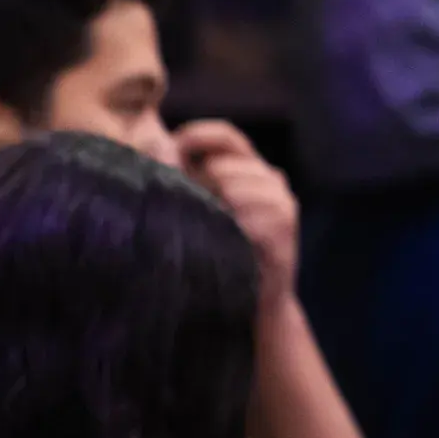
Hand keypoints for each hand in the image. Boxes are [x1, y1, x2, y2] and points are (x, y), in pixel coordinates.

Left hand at [173, 120, 298, 305]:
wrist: (253, 303)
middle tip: (182, 211)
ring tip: (205, 232)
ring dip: (212, 207)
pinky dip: (232, 226)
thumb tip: (152, 151)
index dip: (195, 136)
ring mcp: (281, 200)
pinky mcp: (285, 225)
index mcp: (246, 168)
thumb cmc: (215, 253)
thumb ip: (182, 180)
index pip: (225, 135)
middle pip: (224, 164)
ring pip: (234, 185)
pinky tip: (225, 241)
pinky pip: (251, 215)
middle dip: (197, 184)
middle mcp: (269, 178)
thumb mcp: (198, 211)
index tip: (167, 154)